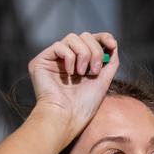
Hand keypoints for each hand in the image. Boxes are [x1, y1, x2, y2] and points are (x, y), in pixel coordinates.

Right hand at [27, 31, 119, 145]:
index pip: (91, 41)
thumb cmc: (84, 105)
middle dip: (95, 51)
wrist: (67, 117)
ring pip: (72, 37)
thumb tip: (113, 45)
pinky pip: (59, 45)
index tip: (113, 44)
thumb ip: (110, 62)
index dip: (103, 38)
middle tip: (95, 71)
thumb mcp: (103, 80)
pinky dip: (69, 58)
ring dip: (83, 54)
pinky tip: (70, 74)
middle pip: (84, 36)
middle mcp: (66, 59)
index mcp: (80, 63)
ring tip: (82, 73)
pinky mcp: (40, 61)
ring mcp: (53, 59)